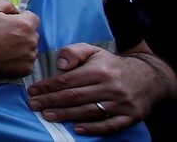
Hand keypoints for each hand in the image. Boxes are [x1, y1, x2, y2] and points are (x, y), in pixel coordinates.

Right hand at [0, 0, 39, 78]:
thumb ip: (6, 3)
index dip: (20, 17)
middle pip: (32, 33)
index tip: (7, 21)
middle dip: (21, 31)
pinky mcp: (23, 71)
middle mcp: (30, 42)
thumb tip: (16, 11)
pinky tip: (3, 56)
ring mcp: (28, 59)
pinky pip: (26, 61)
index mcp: (24, 25)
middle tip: (2, 34)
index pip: (33, 18)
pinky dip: (18, 59)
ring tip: (1, 46)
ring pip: (30, 48)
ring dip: (21, 46)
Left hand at [28, 45, 157, 135]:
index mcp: (99, 70)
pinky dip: (93, 129)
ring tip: (48, 116)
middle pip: (75, 97)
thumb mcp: (93, 51)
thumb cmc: (111, 65)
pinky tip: (77, 129)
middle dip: (51, 101)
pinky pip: (110, 125)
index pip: (68, 80)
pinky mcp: (130, 117)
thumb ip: (74, 52)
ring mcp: (121, 103)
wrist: (147, 78)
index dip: (48, 86)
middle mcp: (110, 87)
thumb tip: (59, 65)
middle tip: (34, 105)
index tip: (33, 91)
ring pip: (89, 111)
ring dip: (67, 115)